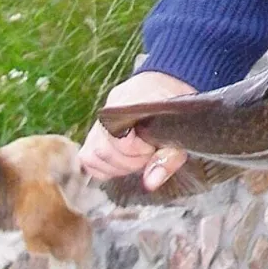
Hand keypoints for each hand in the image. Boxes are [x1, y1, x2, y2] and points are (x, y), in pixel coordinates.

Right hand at [80, 71, 194, 191]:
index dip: (138, 151)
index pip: (120, 139)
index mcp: (130, 104)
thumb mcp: (179, 133)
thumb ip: (167, 158)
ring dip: (117, 165)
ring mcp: (98, 122)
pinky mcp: (94, 132)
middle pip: (103, 151)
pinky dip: (104, 166)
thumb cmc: (173, 110)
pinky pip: (88, 158)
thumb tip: (151, 182)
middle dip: (129, 161)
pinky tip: (123, 159)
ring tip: (137, 155)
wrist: (165, 86)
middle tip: (148, 153)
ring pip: (92, 156)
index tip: (153, 147)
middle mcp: (108, 112)